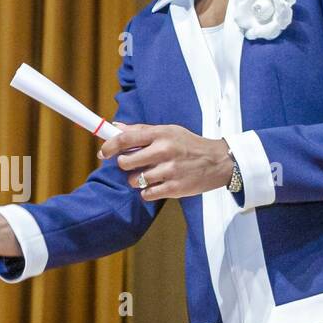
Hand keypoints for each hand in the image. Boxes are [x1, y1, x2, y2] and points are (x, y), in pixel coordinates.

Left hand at [97, 122, 232, 201]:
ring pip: (135, 180)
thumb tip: (116, 127)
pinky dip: (147, 192)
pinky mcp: (175, 188)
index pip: (126, 138)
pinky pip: (147, 194)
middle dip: (125, 165)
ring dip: (137, 180)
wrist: (219, 161)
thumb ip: (142, 130)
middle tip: (132, 165)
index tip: (104, 152)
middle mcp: (164, 151)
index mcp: (161, 134)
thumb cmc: (190, 145)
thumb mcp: (169, 131)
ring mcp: (169, 171)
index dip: (110, 146)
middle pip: (126, 162)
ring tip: (149, 175)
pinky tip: (157, 185)